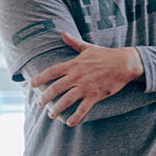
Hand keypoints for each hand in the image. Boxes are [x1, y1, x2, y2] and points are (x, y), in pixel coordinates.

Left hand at [30, 32, 144, 125]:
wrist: (124, 63)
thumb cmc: (105, 55)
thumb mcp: (88, 47)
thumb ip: (74, 42)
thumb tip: (62, 33)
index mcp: (74, 64)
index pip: (52, 71)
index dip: (40, 78)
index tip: (31, 84)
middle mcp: (77, 76)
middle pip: (55, 88)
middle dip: (44, 97)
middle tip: (39, 103)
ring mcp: (86, 86)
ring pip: (66, 100)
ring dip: (56, 109)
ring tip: (51, 115)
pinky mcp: (95, 95)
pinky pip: (83, 108)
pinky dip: (76, 116)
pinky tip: (69, 123)